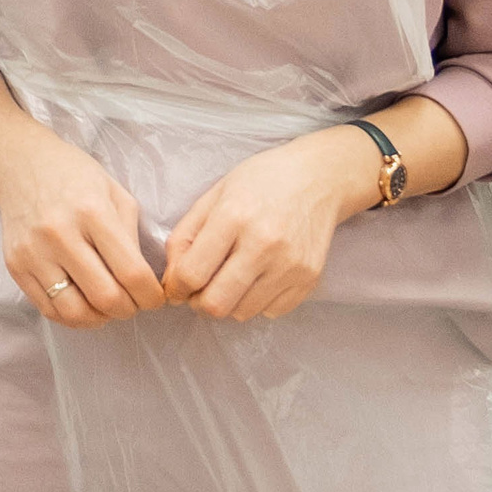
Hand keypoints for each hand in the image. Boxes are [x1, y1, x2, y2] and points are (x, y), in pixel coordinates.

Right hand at [0, 134, 167, 327]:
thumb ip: (130, 237)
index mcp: (93, 212)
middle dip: (129, 310)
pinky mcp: (16, 266)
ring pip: (74, 311)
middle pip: (105, 297)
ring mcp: (34, 253)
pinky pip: (48, 309)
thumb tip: (142, 281)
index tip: (155, 299)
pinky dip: (73, 316)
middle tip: (134, 304)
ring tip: (109, 308)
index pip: (131, 272)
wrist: (21, 165)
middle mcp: (61, 235)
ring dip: (100, 319)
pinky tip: (85, 305)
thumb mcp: (115, 194)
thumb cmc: (75, 176)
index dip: (150, 295)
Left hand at [160, 127, 370, 320]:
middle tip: (202, 288)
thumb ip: (185, 236)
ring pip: (242, 313)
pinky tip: (260, 276)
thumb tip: (172, 281)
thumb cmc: (261, 181)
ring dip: (230, 303)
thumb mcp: (215, 196)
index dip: (176, 287)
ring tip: (233, 277)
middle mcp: (264, 244)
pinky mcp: (309, 278)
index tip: (178, 285)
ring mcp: (290, 265)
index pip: (191, 275)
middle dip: (199, 303)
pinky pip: (271, 312)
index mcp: (234, 217)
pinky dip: (258, 302)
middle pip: (216, 304)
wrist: (319, 177)